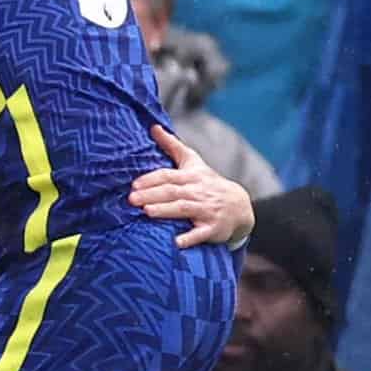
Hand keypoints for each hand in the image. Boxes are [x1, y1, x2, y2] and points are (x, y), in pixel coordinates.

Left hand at [128, 125, 252, 246]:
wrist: (239, 205)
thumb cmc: (208, 183)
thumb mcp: (193, 162)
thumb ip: (172, 146)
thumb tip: (153, 127)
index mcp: (191, 176)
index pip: (168, 176)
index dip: (151, 180)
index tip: (134, 185)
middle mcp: (198, 192)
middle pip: (173, 192)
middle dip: (152, 195)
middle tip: (132, 200)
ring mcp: (206, 210)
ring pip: (184, 209)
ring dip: (166, 211)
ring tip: (147, 212)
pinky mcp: (213, 228)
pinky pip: (201, 233)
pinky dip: (190, 238)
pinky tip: (177, 242)